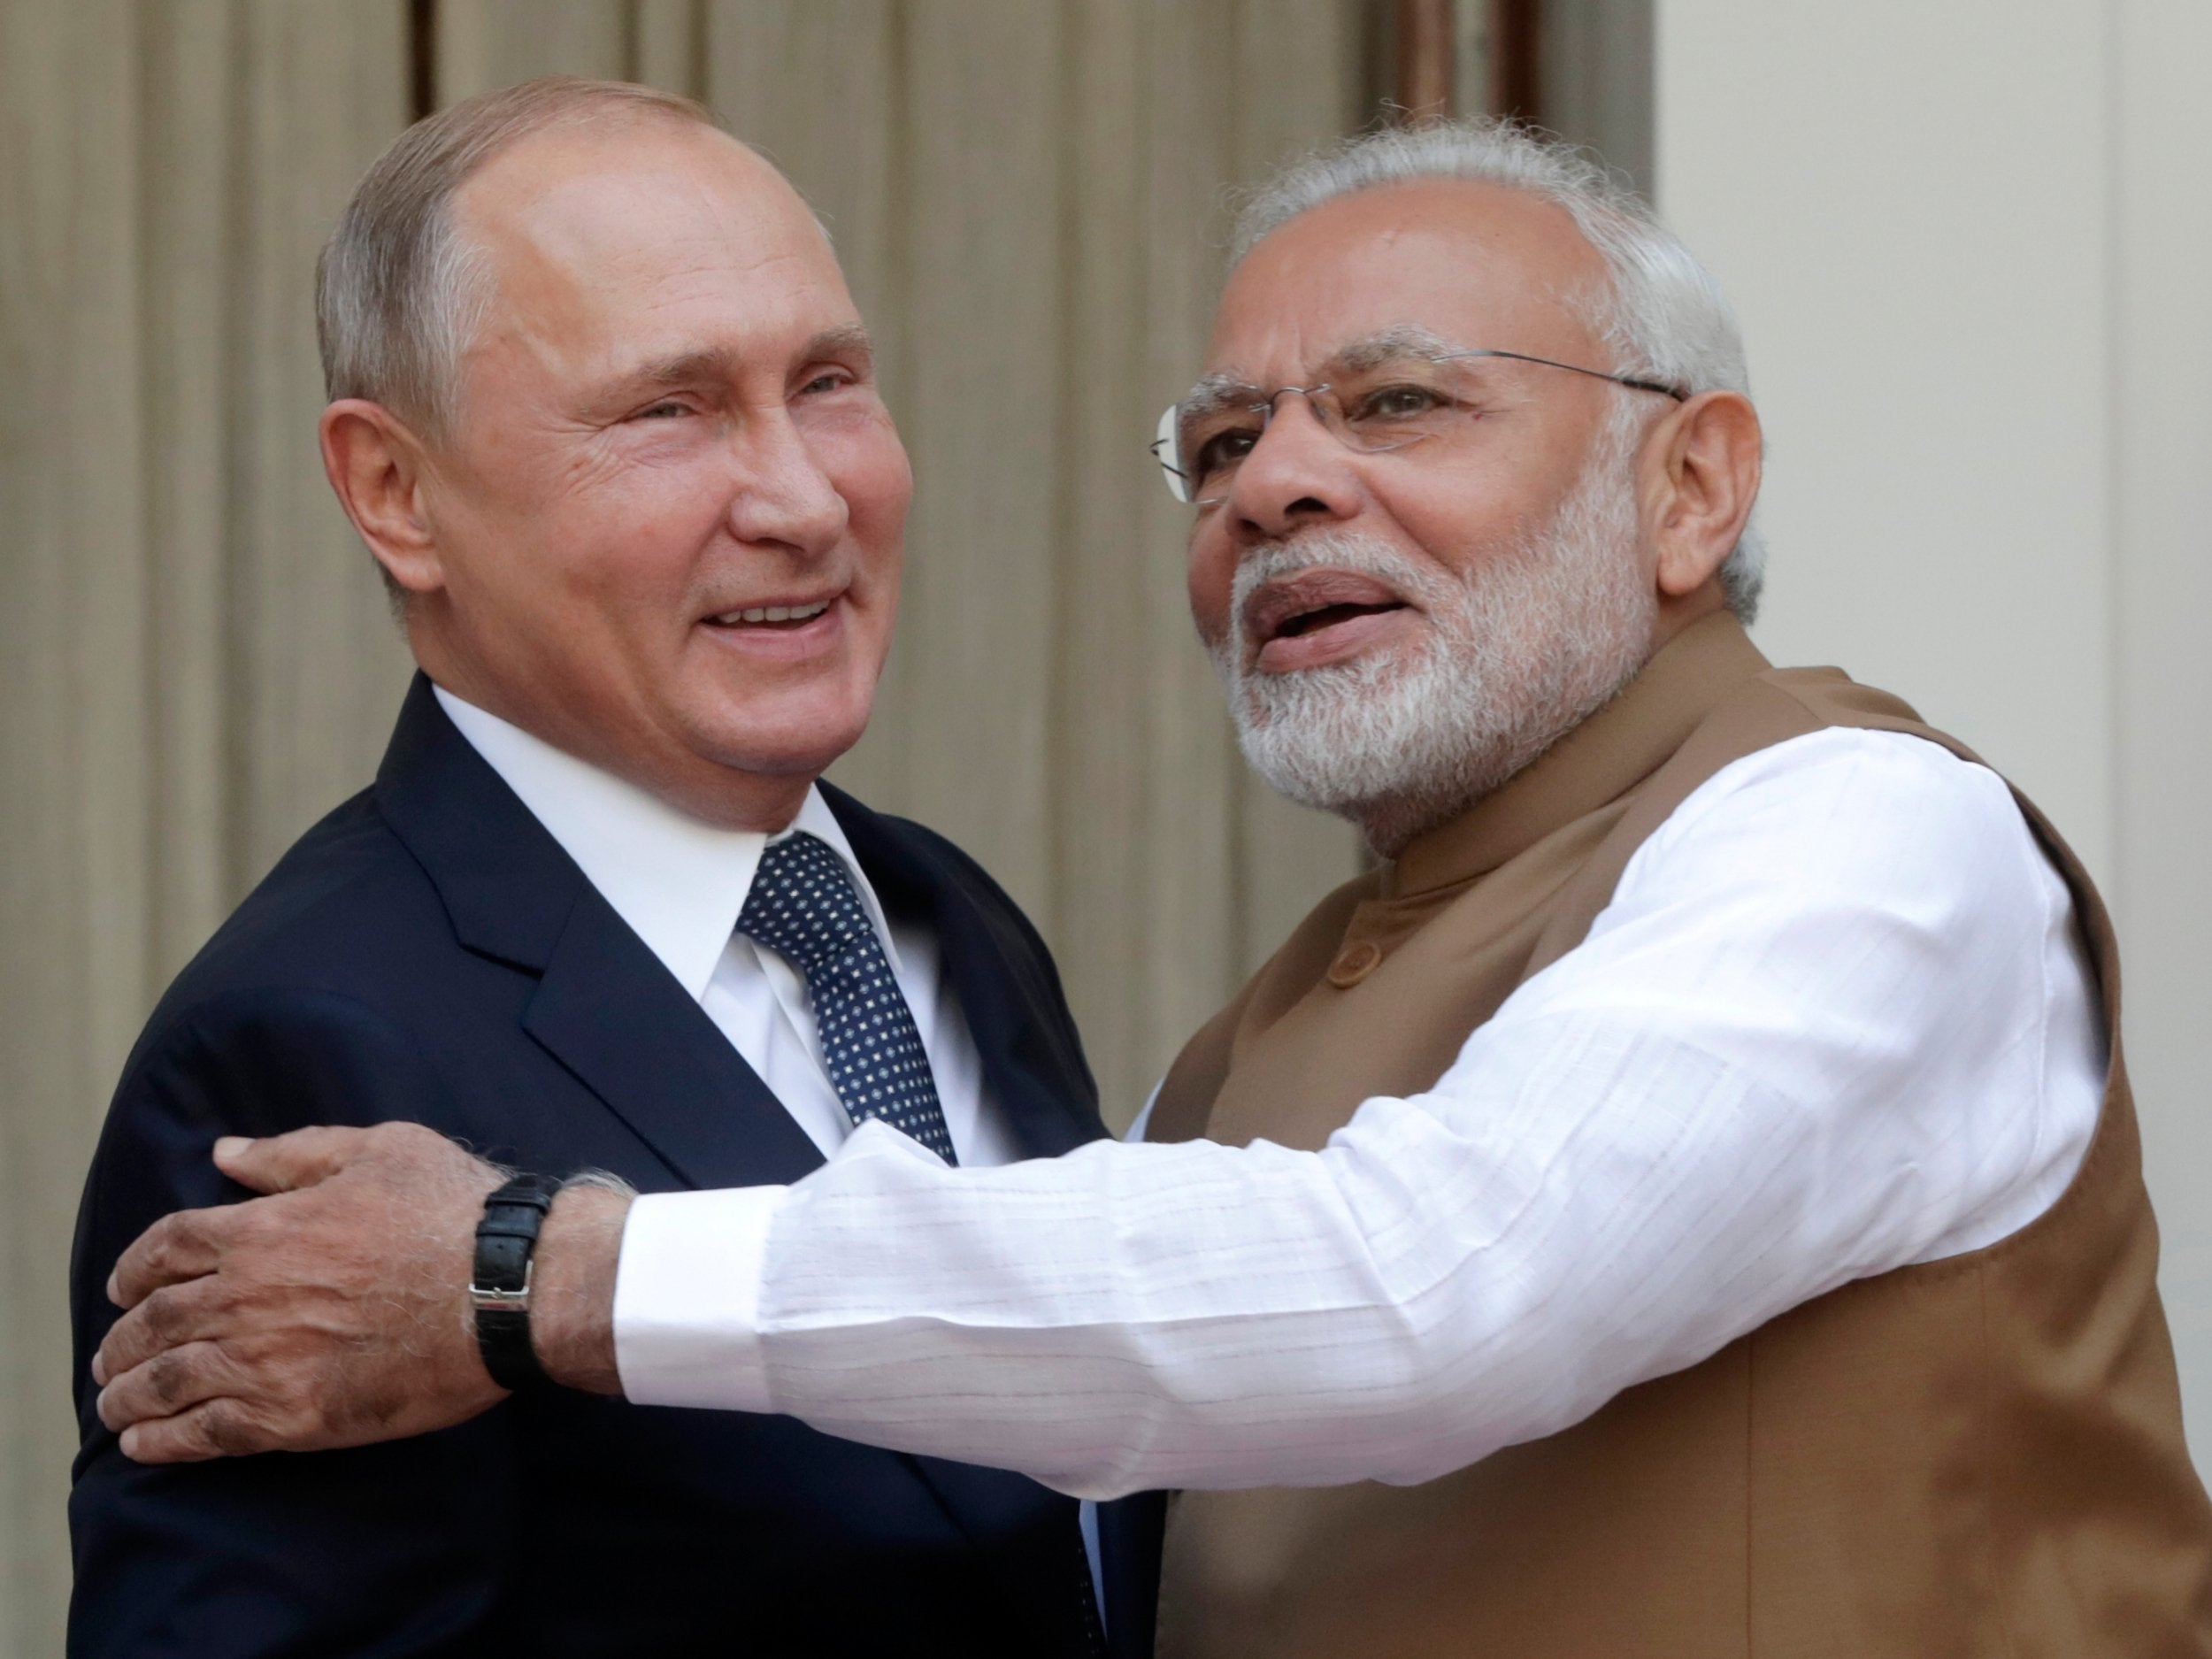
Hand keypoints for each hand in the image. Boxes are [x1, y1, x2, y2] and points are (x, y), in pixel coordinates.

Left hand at [93, 1122, 510, 1461]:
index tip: (124, 1285)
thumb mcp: (376, 1150)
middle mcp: (246, 1297)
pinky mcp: (295, 1416)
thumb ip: (291, 1154)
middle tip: (110, 1355)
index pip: (167, 1247)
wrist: (505, 1288)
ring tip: (115, 1404)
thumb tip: (225, 1153)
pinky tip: (145, 1445)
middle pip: (155, 1321)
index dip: (135, 1267)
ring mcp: (265, 1360)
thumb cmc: (452, 1210)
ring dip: (129, 1394)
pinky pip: (207, 1434)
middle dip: (123, 1340)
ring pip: (168, 1381)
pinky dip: (164, 1442)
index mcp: (262, 1229)